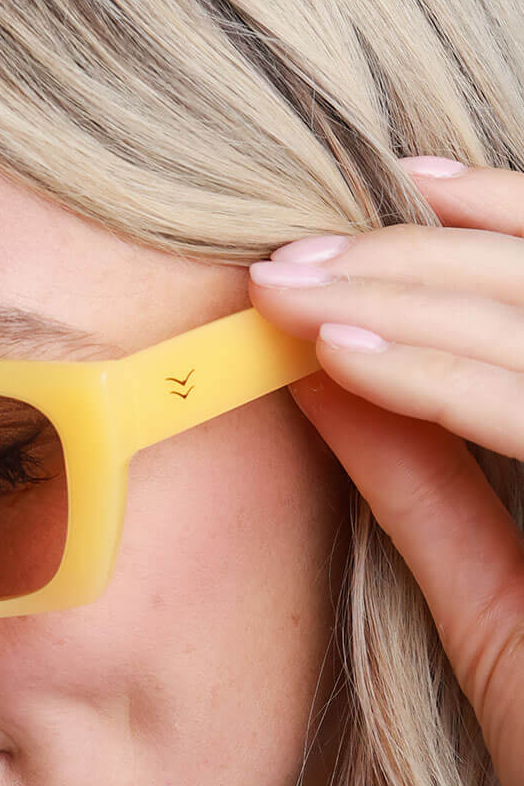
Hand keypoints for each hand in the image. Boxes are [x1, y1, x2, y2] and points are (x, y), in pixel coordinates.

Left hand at [248, 156, 523, 785]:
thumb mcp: (500, 599)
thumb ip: (432, 482)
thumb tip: (326, 369)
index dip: (499, 224)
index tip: (389, 186)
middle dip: (425, 257)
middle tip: (285, 254)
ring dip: (417, 298)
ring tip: (289, 291)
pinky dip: (442, 386)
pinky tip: (345, 360)